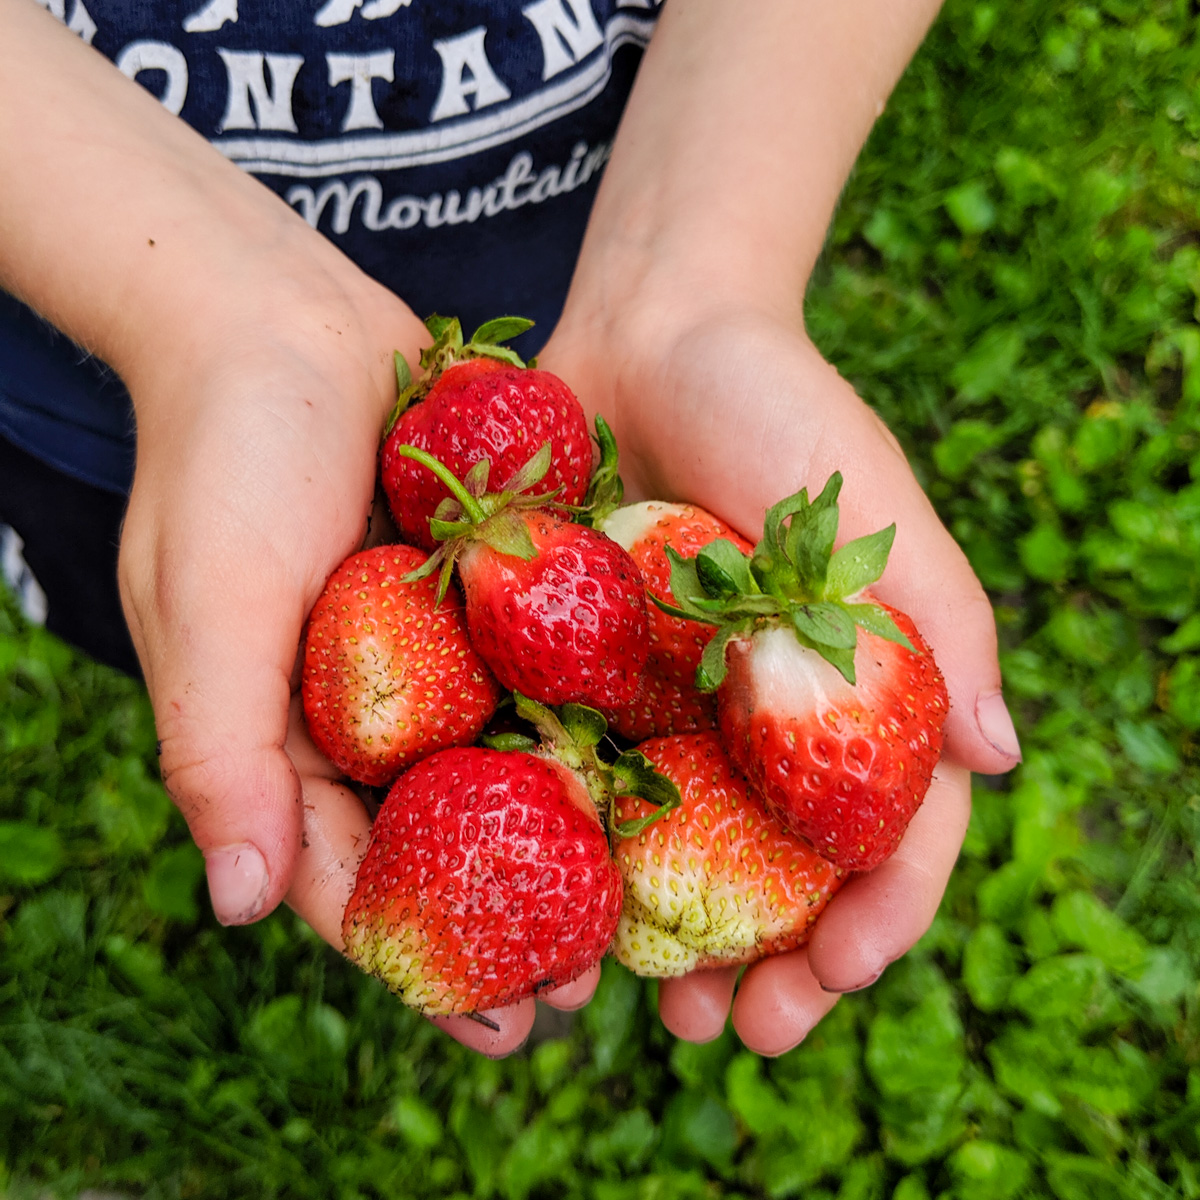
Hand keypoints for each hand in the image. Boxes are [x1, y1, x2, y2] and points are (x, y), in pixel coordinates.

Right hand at [115, 268, 595, 1055]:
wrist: (282, 319)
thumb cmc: (224, 458)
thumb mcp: (205, 607)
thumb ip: (220, 752)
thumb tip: (244, 906)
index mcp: (292, 739)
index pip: (354, 878)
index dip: (423, 962)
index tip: (500, 1027)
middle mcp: (371, 710)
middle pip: (449, 841)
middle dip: (512, 921)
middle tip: (588, 989)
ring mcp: (437, 652)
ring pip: (509, 767)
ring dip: (567, 839)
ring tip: (644, 909)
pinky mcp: (492, 592)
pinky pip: (546, 670)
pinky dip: (590, 721)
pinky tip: (664, 768)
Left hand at [539, 301, 1020, 1053]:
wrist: (648, 336)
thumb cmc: (778, 405)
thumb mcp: (872, 505)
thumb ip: (937, 624)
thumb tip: (997, 759)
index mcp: (855, 691)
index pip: (888, 829)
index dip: (877, 913)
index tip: (845, 974)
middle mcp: (768, 717)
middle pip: (783, 869)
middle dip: (775, 962)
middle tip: (744, 1031)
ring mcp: (677, 708)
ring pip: (686, 858)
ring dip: (679, 946)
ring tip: (659, 1012)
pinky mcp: (590, 681)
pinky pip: (588, 789)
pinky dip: (586, 862)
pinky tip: (566, 918)